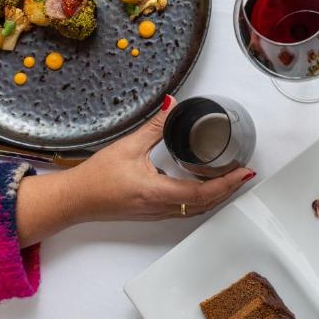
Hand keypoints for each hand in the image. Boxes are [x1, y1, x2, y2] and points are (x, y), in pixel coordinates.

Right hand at [15, 95, 255, 246]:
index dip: (226, 183)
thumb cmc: (95, 178)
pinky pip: (185, 209)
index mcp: (157, 192)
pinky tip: (205, 186)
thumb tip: (172, 105)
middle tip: (244, 173)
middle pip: (205, 204)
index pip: (202, 192)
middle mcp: (160, 207)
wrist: (73, 200)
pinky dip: (201, 199)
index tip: (243, 172)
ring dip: (217, 196)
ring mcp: (157, 213)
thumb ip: (154, 127)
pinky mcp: (152, 212)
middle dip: (228, 189)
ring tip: (231, 179)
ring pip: (196, 209)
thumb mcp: (128, 146)